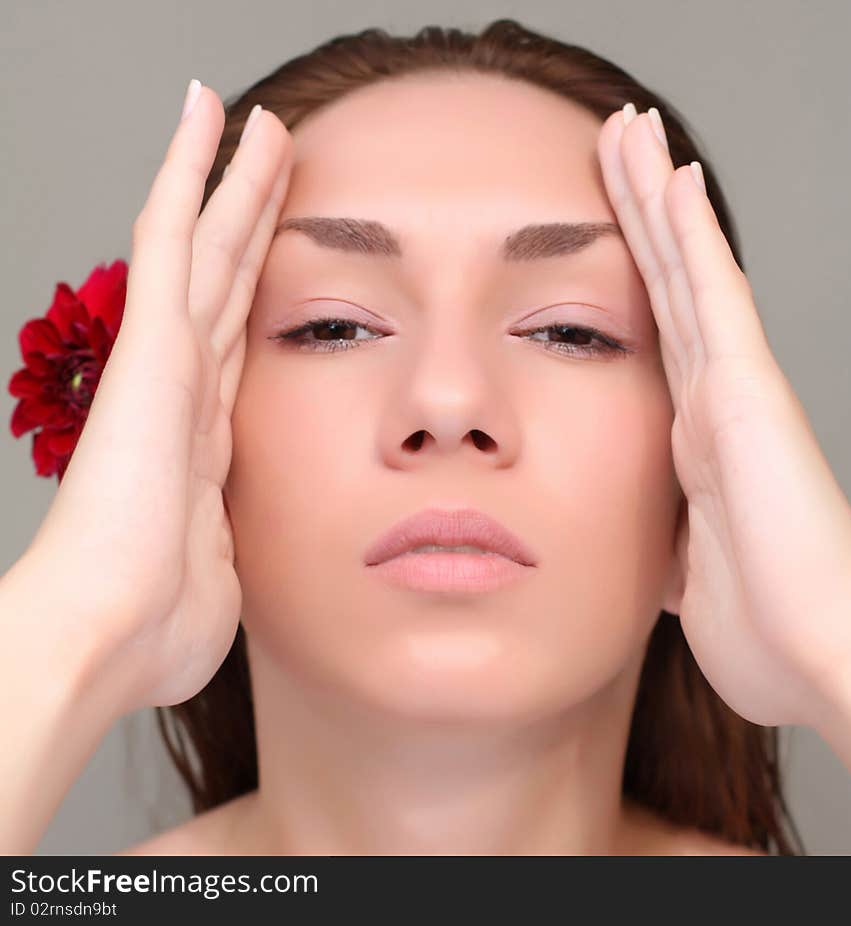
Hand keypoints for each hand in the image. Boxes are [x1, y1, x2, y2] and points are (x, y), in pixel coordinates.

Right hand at [12, 83, 293, 712]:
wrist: (110, 632)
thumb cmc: (158, 623)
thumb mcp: (217, 575)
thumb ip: (227, 549)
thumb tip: (222, 565)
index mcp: (206, 440)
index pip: (237, 343)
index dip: (255, 292)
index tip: (277, 253)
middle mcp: (187, 389)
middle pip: (228, 282)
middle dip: (252, 217)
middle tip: (279, 156)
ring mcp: (167, 363)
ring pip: (207, 245)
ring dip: (233, 180)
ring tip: (256, 118)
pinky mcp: (152, 347)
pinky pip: (171, 239)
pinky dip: (185, 174)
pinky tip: (204, 116)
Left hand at [596, 103, 850, 736]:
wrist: (816, 654)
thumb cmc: (762, 625)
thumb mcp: (685, 569)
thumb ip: (664, 537)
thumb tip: (652, 541)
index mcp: (691, 438)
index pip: (652, 333)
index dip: (632, 274)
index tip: (605, 220)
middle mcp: (711, 400)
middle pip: (664, 286)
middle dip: (637, 212)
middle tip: (615, 143)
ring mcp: (731, 390)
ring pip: (684, 273)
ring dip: (657, 199)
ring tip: (633, 130)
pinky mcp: (746, 395)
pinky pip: (713, 299)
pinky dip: (693, 238)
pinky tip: (676, 177)